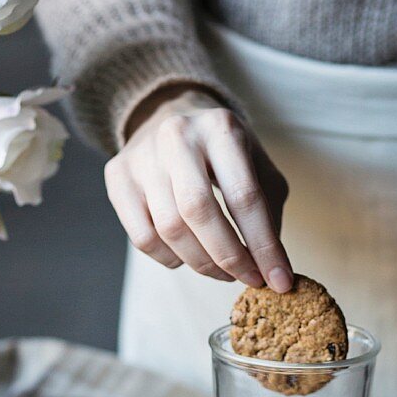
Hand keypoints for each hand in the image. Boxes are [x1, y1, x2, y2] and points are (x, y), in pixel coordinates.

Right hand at [104, 86, 292, 289]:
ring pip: (169, 230)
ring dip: (201, 263)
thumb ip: (269, 212)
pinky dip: (169, 258)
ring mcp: (141, 156)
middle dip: (228, 257)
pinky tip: (187, 256)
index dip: (263, 245)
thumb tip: (271, 267)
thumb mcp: (257, 166)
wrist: (168, 115)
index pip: (244, 196)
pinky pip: (142, 237)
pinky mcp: (117, 177)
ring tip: (222, 270)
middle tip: (248, 279)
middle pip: (199, 212)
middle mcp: (176, 136)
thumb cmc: (221, 152)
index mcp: (220, 128)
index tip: (279, 280)